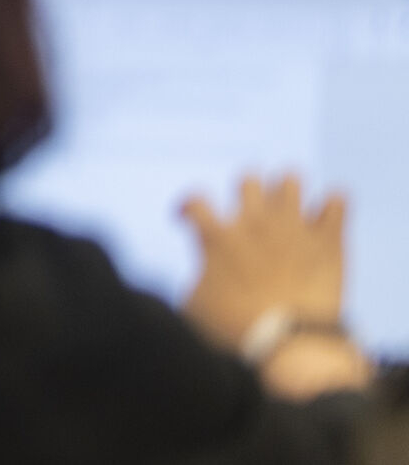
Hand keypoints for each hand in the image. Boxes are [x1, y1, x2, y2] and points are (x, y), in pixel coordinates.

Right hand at [184, 175, 350, 353]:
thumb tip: (197, 276)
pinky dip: (332, 206)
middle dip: (247, 194)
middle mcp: (253, 223)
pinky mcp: (328, 239)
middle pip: (248, 180)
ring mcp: (293, 227)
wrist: (293, 343)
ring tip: (288, 211)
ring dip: (287, 193)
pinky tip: (327, 218)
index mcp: (218, 237)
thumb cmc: (238, 330)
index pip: (195, 201)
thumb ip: (195, 279)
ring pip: (290, 180)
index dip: (187, 208)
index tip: (189, 221)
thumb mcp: (195, 307)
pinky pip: (336, 201)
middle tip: (250, 214)